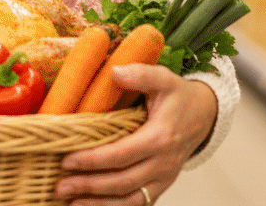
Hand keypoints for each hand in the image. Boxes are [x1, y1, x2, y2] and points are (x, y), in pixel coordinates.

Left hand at [55, 64, 216, 205]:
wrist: (204, 115)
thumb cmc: (179, 97)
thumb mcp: (164, 79)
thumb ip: (141, 74)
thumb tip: (116, 72)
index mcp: (160, 137)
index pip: (122, 154)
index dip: (93, 160)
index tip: (66, 160)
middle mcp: (163, 163)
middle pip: (122, 181)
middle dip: (90, 185)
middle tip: (61, 185)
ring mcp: (163, 178)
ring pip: (130, 199)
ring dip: (100, 203)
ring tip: (71, 202)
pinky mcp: (161, 185)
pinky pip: (139, 202)